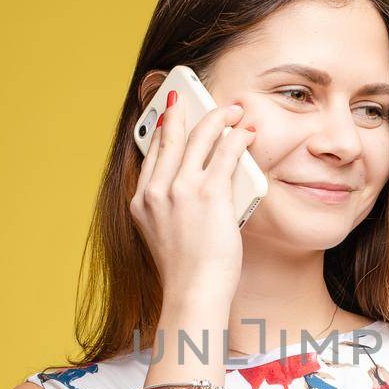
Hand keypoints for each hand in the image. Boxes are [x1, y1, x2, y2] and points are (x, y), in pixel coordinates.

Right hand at [129, 90, 255, 303]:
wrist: (193, 292)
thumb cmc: (186, 272)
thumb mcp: (165, 236)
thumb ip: (171, 208)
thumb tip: (193, 186)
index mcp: (141, 202)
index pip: (152, 154)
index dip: (163, 129)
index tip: (172, 114)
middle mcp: (156, 191)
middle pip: (171, 137)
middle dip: (186, 111)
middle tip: (195, 96)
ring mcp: (180, 190)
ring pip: (200, 138)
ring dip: (219, 117)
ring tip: (234, 111)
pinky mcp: (208, 194)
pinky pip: (226, 152)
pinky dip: (238, 137)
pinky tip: (247, 132)